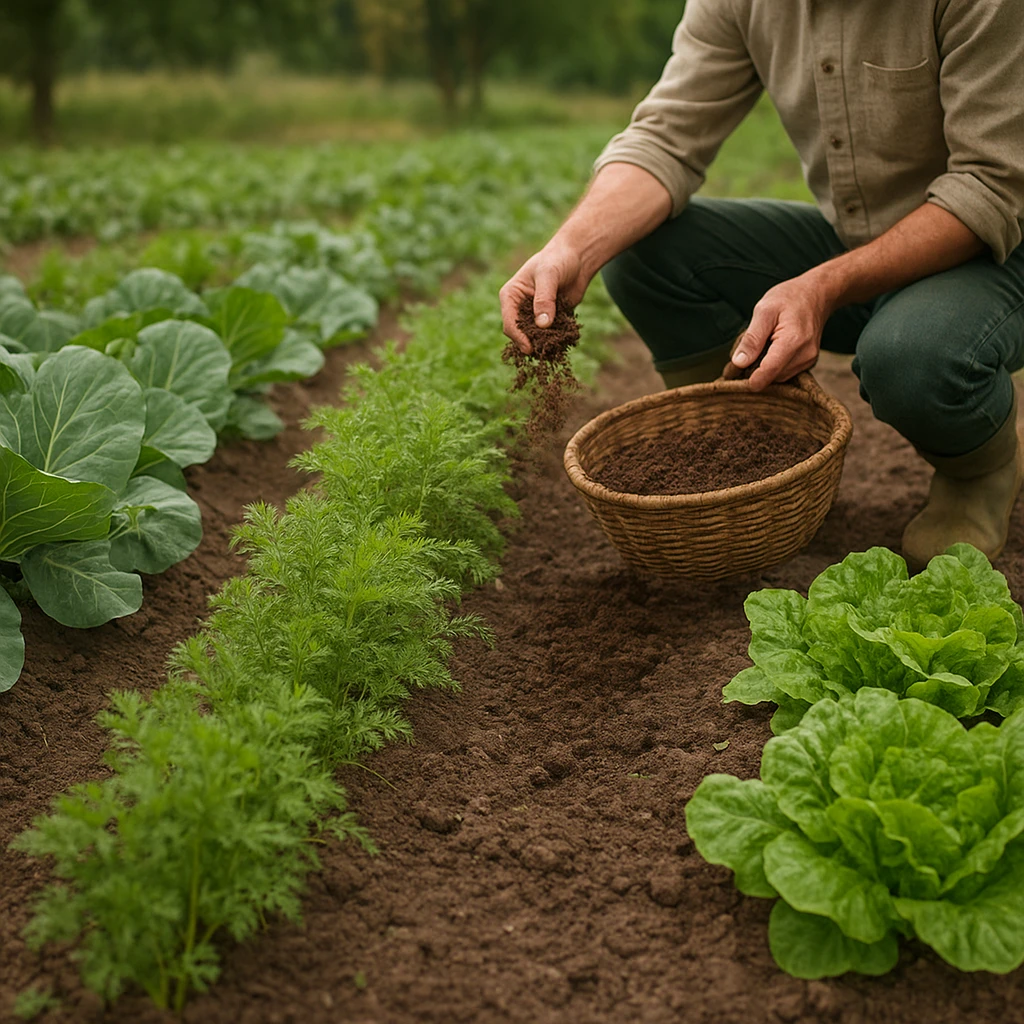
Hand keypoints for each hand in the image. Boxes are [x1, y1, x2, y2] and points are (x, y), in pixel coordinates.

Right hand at [499, 244, 590, 353]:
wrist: (577, 258)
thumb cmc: (558, 260)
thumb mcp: (549, 276)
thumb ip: (545, 299)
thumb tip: (542, 324)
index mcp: (510, 296)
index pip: (509, 322)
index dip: (518, 337)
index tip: (530, 348)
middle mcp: (519, 307)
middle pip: (519, 333)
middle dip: (530, 343)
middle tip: (545, 351)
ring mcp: (533, 315)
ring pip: (533, 337)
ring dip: (543, 344)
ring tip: (555, 349)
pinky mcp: (549, 320)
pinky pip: (549, 335)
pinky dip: (555, 340)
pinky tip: (564, 341)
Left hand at [727, 271, 835, 389]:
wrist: (816, 294)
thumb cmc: (790, 297)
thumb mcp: (764, 310)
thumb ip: (752, 338)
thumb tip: (739, 362)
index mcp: (793, 340)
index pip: (769, 371)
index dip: (749, 379)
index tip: (733, 375)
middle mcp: (804, 355)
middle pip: (771, 377)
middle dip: (754, 370)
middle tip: (744, 351)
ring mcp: (808, 361)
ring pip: (777, 377)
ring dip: (763, 368)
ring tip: (761, 346)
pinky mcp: (807, 363)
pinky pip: (784, 373)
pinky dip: (773, 366)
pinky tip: (770, 350)